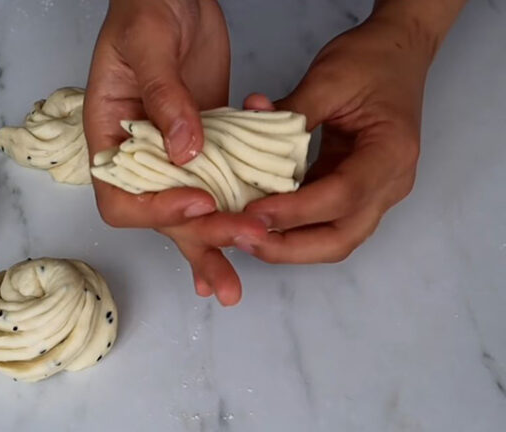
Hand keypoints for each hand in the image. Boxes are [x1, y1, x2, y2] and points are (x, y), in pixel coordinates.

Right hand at [86, 0, 264, 304]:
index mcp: (109, 137)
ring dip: (215, 246)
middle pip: (161, 217)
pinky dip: (235, 211)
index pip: (121, 197)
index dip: (156, 210)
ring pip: (191, 212)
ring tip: (233, 287)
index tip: (198, 201)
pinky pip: (219, 184)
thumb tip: (186, 152)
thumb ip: (163, 96)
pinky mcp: (207, 143)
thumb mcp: (146, 43)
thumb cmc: (144, 7)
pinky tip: (252, 238)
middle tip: (236, 260)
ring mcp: (174, 152)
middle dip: (199, 242)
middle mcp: (140, 155)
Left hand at [241, 16, 437, 262]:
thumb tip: (247, 122)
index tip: (251, 212)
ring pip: (334, 239)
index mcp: (390, 153)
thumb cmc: (372, 59)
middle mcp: (390, 183)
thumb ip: (290, 109)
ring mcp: (376, 192)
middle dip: (290, 248)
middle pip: (341, 239)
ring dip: (289, 245)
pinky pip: (325, 221)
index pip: (341, 195)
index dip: (294, 210)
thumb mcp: (329, 77)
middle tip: (243, 239)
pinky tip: (259, 220)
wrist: (399, 50)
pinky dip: (293, 226)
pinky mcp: (357, 191)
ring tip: (245, 236)